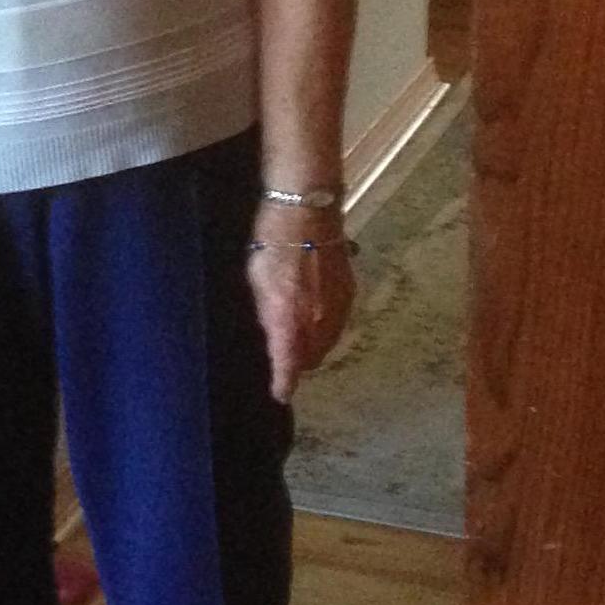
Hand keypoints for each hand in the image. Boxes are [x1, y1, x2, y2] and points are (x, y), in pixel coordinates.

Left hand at [244, 204, 355, 402]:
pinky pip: (338, 325)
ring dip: (314, 346)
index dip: (284, 382)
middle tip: (284, 357)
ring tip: (299, 339)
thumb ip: (265, 313)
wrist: (308, 211)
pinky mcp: (349, 294)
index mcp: (289, 316)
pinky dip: (326, 328)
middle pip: (312, 358)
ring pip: (327, 343)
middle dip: (298, 363)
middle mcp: (317, 319)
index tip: (280, 393)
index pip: (289, 363)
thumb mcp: (255, 278)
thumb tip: (270, 337)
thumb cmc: (272, 241)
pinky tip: (315, 318)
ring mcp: (338, 307)